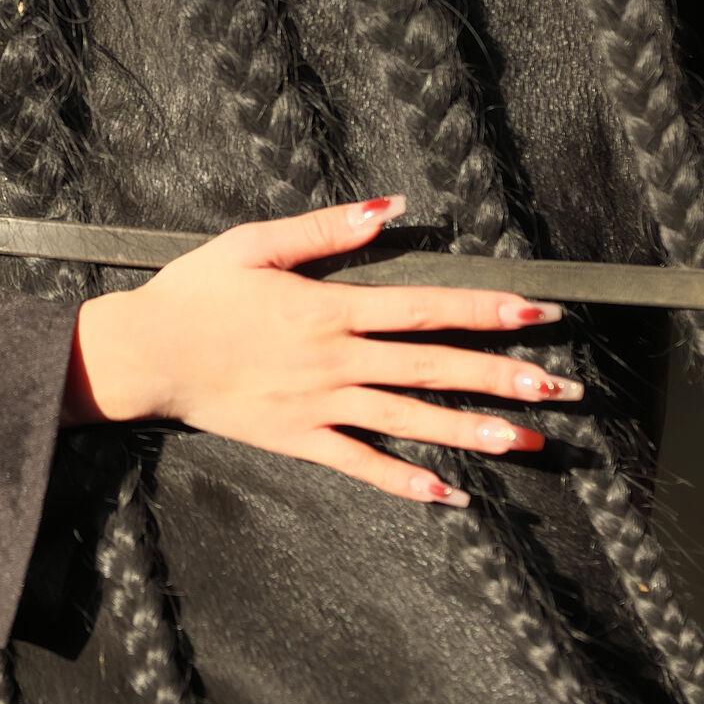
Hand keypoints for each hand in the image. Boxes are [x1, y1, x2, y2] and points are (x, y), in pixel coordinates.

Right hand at [60, 195, 579, 504]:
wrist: (145, 354)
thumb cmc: (195, 292)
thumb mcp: (255, 243)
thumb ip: (327, 227)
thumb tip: (392, 207)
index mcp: (328, 308)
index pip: (423, 308)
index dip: (483, 309)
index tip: (536, 312)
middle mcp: (333, 360)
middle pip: (430, 368)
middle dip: (499, 377)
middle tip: (558, 388)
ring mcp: (319, 406)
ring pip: (406, 421)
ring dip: (468, 432)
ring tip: (523, 442)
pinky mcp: (297, 440)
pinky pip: (358, 465)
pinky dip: (401, 483)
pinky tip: (445, 496)